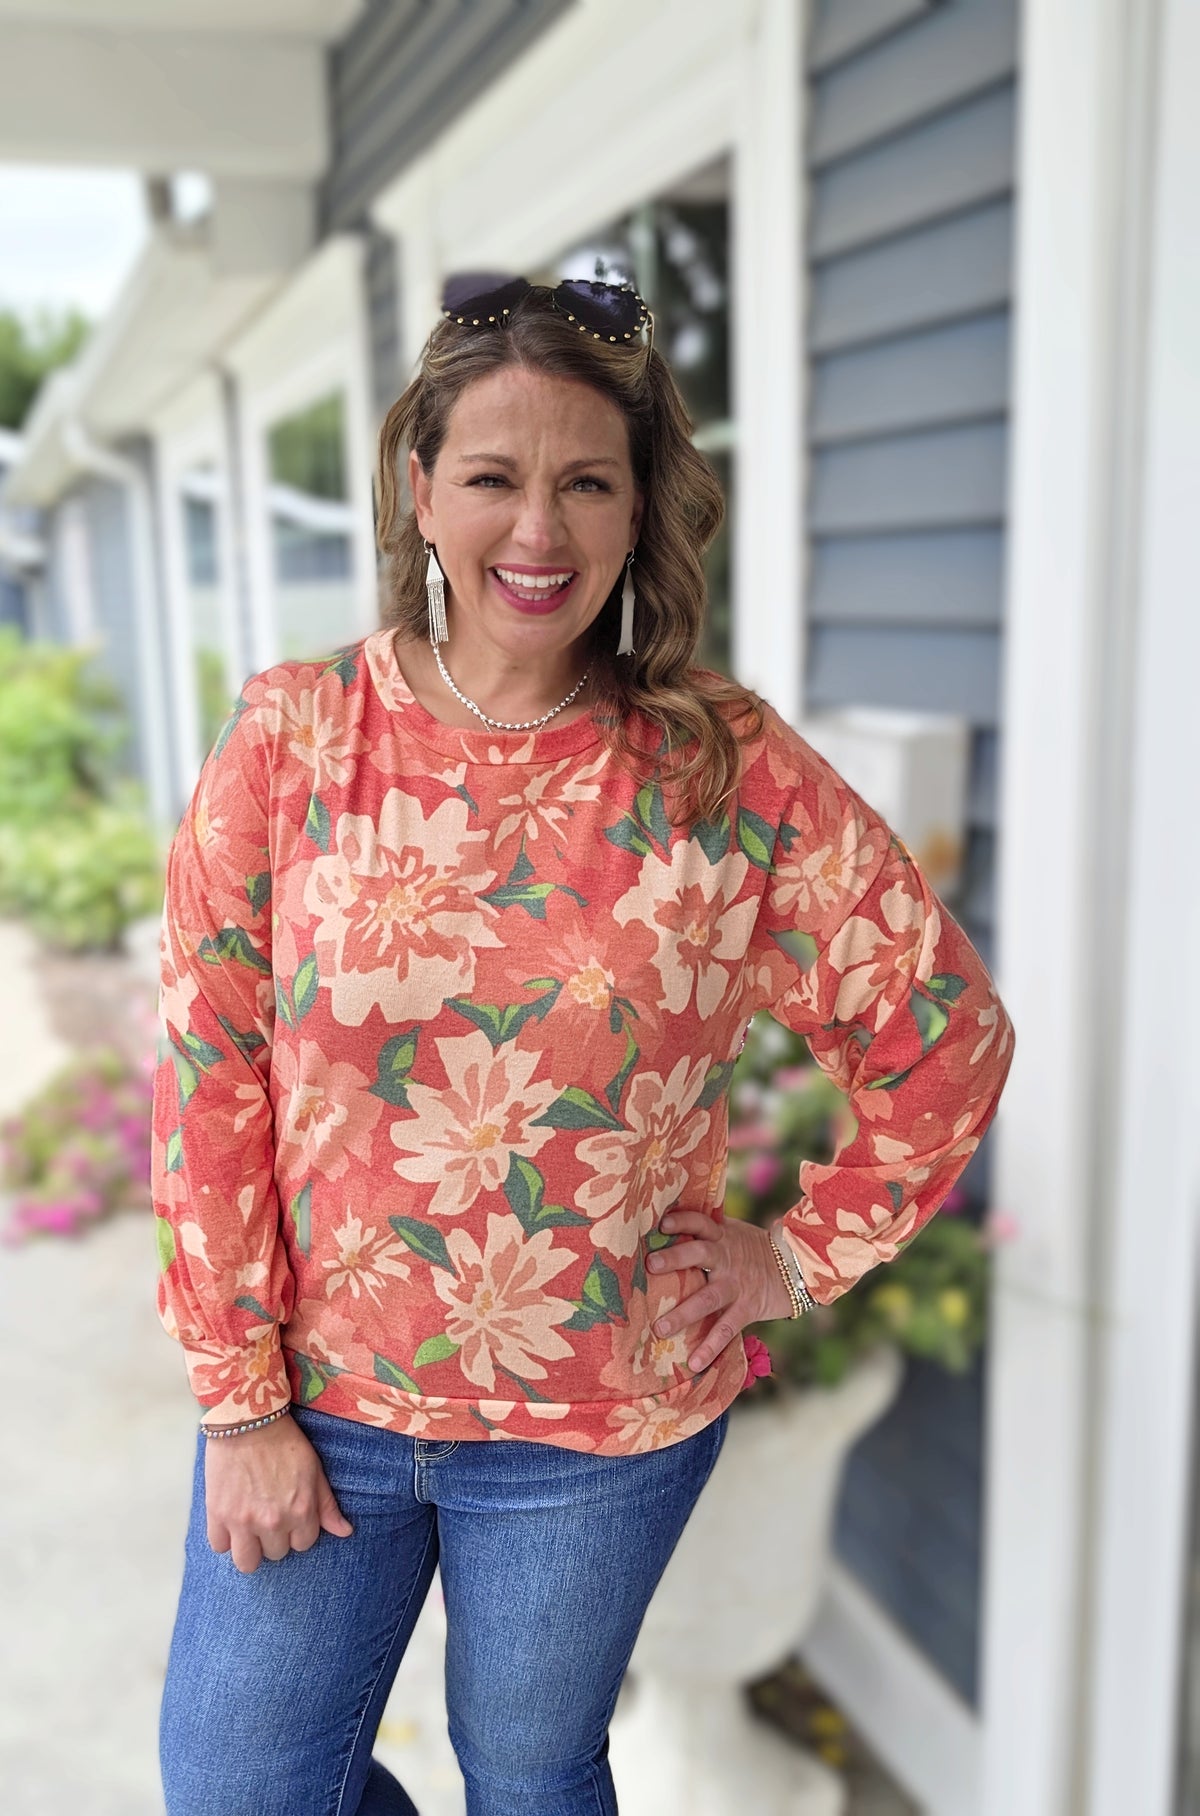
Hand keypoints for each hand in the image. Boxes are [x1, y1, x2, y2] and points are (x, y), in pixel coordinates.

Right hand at [204, 1412, 352, 1573]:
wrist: (248, 1420)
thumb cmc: (284, 1441)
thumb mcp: (314, 1469)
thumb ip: (326, 1505)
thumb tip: (345, 1532)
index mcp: (301, 1511)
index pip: (303, 1544)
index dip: (297, 1530)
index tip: (289, 1516)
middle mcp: (273, 1522)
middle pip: (276, 1554)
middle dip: (274, 1538)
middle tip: (268, 1515)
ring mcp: (243, 1521)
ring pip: (247, 1562)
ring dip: (249, 1547)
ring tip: (248, 1527)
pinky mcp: (218, 1514)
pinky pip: (219, 1546)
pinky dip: (224, 1537)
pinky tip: (230, 1519)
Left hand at [647, 1209, 793, 1372]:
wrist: (794, 1267)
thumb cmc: (751, 1248)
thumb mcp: (732, 1232)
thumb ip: (705, 1231)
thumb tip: (662, 1224)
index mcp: (721, 1235)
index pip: (701, 1222)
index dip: (683, 1220)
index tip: (663, 1223)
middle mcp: (726, 1258)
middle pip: (699, 1253)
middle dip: (675, 1258)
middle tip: (650, 1264)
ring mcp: (736, 1285)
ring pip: (708, 1298)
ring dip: (683, 1314)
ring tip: (660, 1329)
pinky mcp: (747, 1309)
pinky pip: (726, 1329)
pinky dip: (710, 1347)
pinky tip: (694, 1363)